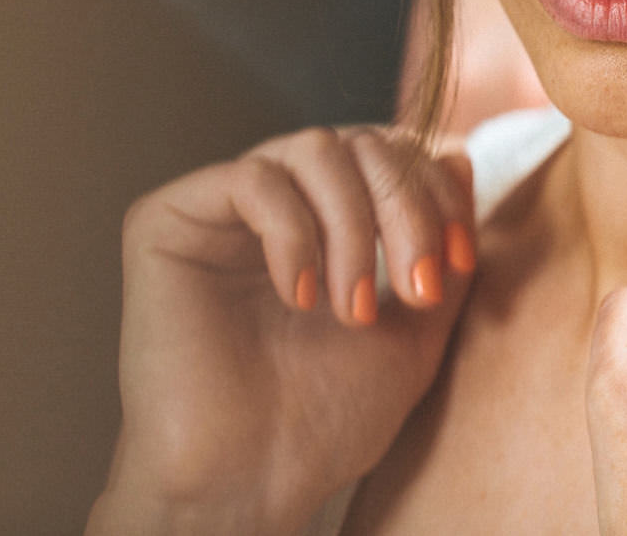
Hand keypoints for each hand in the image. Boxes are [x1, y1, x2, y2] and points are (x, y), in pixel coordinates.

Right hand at [87, 125, 475, 535]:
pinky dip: (293, 233)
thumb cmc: (323, 422)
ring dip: (352, 226)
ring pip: (309, 149)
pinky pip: (250, 179)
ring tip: (350, 309)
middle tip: (415, 287)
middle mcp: (269, 207)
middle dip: (403, 207)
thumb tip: (456, 156)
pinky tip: (298, 296)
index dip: (433, 192)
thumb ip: (437, 249)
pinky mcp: (166, 221)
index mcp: (321, 224)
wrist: (249, 483)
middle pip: (355, 143)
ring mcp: (217, 210)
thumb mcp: (413, 332)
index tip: (460, 261)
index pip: (386, 155)